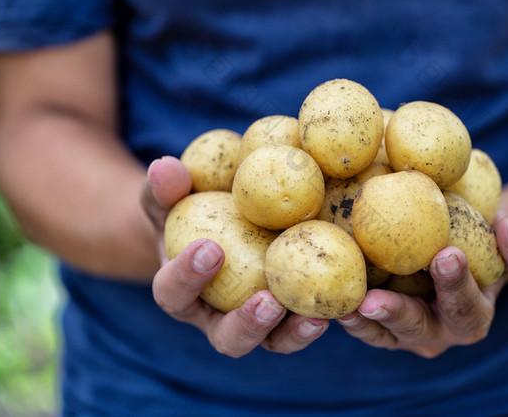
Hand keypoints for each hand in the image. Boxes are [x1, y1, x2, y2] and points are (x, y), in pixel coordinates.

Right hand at [141, 156, 328, 356]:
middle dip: (247, 324)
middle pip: (227, 338)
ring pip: (272, 342)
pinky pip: (304, 324)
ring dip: (292, 333)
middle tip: (267, 302)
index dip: (186, 278)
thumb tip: (164, 166)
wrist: (220, 226)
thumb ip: (165, 188)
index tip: (210, 248)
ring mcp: (256, 322)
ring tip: (313, 316)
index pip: (173, 293)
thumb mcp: (174, 198)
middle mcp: (217, 317)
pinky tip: (344, 303)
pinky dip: (320, 317)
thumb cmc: (191, 209)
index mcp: (180, 291)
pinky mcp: (289, 316)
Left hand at [337, 213, 507, 357]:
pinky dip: (344, 312)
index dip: (457, 283)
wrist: (453, 250)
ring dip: (360, 321)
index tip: (447, 254)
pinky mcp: (377, 325)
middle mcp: (438, 333)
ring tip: (342, 305)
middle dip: (396, 314)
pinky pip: (360, 323)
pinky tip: (325, 296)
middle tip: (374, 300)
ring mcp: (404, 333)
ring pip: (381, 333)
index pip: (466, 304)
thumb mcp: (505, 238)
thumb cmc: (482, 240)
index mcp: (472, 316)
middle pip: (416, 328)